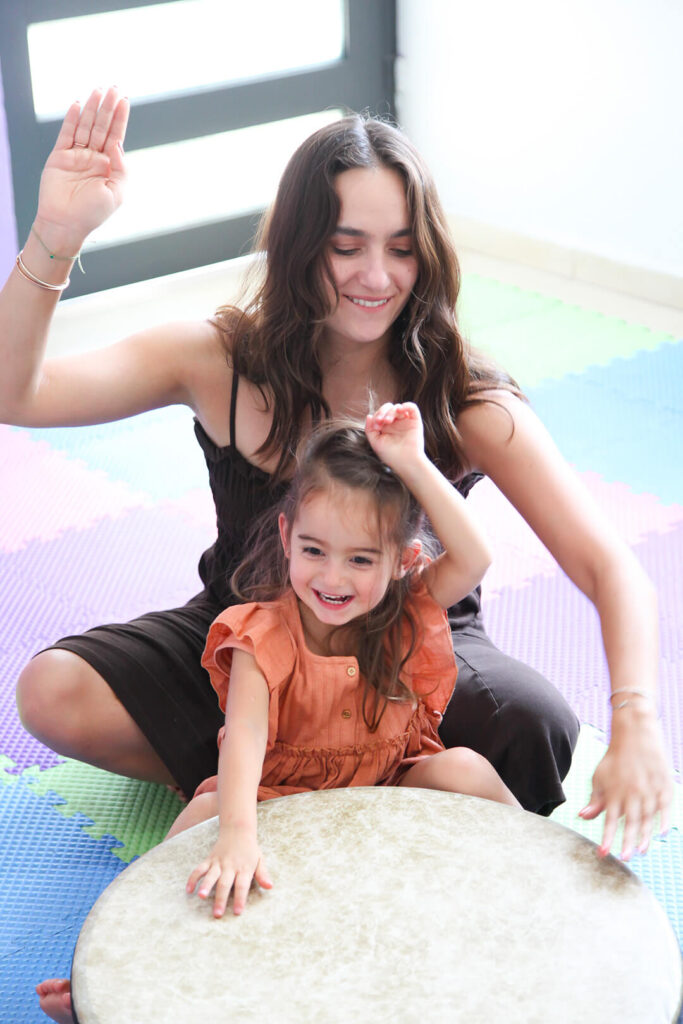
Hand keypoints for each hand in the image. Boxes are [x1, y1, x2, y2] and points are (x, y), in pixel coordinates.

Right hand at [35, 87, 128, 245]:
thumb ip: (121, 168)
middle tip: (113, 88)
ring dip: (92, 109)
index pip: (116, 137)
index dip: (120, 118)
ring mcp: (76, 156)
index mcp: (109, 166)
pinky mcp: (59, 156)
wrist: (66, 224)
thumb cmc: (93, 213)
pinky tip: (78, 104)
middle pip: (102, 127)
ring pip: (85, 127)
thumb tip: (117, 144)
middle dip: (108, 108)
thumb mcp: (117, 192)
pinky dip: (72, 119)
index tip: (124, 100)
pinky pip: (66, 134)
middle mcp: (93, 158)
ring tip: (98, 91)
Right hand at [186, 825, 271, 916]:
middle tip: (217, 914)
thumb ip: (262, 874)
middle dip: (220, 899)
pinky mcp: (209, 859)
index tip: (237, 912)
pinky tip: (189, 890)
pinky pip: (199, 869)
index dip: (240, 899)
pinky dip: (193, 878)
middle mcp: (230, 866)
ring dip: (205, 885)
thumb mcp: (260, 860)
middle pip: (225, 884)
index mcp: (244, 868)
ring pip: (211, 875)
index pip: (242, 886)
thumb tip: (270, 886)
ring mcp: (218, 862)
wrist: (238, 830)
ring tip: (200, 896)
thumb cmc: (250, 850)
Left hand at [365, 402, 424, 472]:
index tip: (376, 427)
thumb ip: (369, 429)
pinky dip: (406, 405)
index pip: (380, 414)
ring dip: (391, 411)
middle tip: (381, 421)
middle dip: (382, 412)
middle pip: (388, 408)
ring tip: (388, 421)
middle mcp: (396, 423)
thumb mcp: (375, 442)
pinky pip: (412, 407)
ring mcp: (405, 422)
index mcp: (386, 428)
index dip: (376, 416)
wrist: (406, 462)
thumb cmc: (391, 455)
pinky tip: (400, 410)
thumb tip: (369, 416)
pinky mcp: (415, 421)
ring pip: (397, 407)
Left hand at [579, 708, 672, 859]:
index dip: (606, 838)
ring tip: (641, 851)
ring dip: (644, 836)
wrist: (636, 734)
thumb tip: (582, 817)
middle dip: (626, 842)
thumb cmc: (614, 759)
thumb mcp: (599, 777)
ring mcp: (649, 790)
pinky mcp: (663, 786)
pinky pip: (665, 807)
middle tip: (624, 858)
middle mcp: (632, 793)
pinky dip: (664, 820)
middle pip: (629, 823)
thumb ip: (594, 800)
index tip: (602, 853)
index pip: (609, 820)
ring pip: (647, 818)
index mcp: (615, 792)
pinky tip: (661, 833)